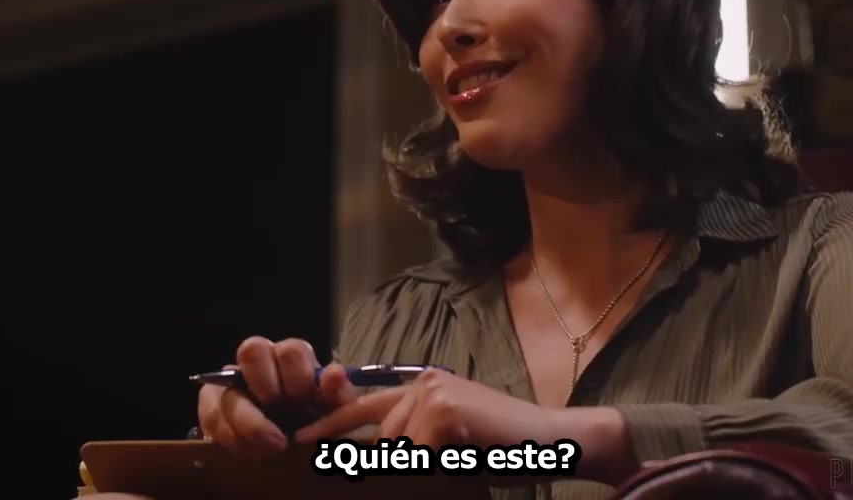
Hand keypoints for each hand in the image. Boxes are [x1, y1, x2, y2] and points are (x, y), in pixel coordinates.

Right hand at [196, 337, 355, 457]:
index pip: (291, 349)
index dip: (297, 377)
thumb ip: (337, 394)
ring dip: (250, 424)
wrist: (290, 444)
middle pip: (251, 350)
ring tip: (273, 446)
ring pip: (228, 389)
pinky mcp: (212, 403)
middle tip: (285, 412)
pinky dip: (233, 438)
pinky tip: (253, 450)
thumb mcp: (332, 410)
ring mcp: (232, 380)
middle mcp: (261, 358)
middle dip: (267, 387)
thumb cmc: (315, 419)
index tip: (305, 402)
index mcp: (294, 355)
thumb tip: (333, 374)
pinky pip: (211, 416)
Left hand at [294, 368, 634, 483]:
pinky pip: (417, 455)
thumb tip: (375, 463)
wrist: (550, 440)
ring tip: (462, 460)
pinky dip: (436, 468)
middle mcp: (423, 382)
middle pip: (381, 440)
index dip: (332, 425)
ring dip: (423, 469)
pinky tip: (466, 458)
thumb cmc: (502, 449)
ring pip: (398, 451)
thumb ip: (415, 444)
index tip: (302, 440)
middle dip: (394, 467)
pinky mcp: (443, 407)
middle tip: (444, 464)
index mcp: (423, 387)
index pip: (366, 407)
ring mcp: (432, 391)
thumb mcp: (448, 445)